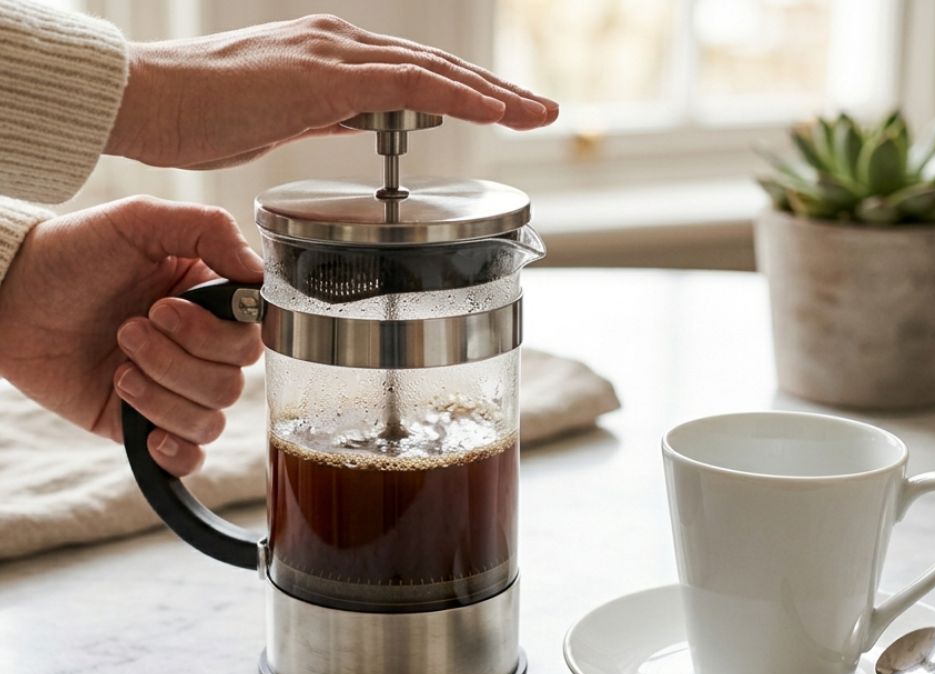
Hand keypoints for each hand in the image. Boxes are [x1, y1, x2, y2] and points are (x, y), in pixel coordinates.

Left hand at [0, 197, 262, 476]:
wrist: (8, 297)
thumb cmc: (72, 255)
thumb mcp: (141, 220)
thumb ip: (210, 229)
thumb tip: (258, 273)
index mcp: (211, 302)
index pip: (253, 335)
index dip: (215, 332)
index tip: (165, 307)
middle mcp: (201, 349)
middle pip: (233, 380)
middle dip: (176, 358)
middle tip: (128, 327)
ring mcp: (175, 389)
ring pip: (210, 419)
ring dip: (161, 393)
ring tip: (118, 364)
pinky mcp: (145, 425)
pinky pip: (191, 457)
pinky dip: (177, 451)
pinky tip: (150, 434)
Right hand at [106, 15, 558, 168]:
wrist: (148, 100)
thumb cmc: (200, 115)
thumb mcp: (281, 120)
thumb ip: (326, 115)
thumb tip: (358, 121)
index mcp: (331, 59)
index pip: (415, 74)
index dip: (465, 93)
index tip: (504, 112)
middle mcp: (340, 47)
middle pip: (437, 67)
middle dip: (495, 92)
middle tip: (542, 110)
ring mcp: (335, 55)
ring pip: (434, 70)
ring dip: (492, 94)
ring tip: (536, 114)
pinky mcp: (325, 75)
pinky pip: (408, 83)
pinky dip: (456, 97)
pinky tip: (493, 112)